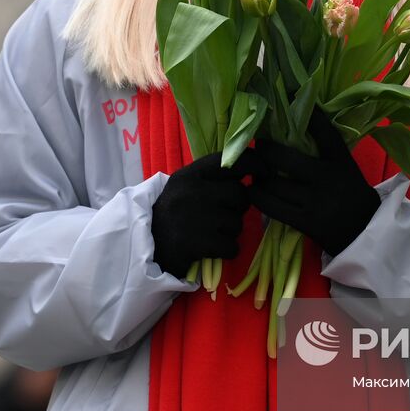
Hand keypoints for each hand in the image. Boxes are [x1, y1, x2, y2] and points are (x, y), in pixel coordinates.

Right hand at [149, 149, 258, 278]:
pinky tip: (212, 248)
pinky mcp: (197, 243)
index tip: (265, 173)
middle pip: (240, 194)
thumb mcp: (186, 186)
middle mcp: (193, 191)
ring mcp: (195, 217)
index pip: (231, 160)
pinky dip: (226, 250)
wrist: (144, 246)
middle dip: (238, 208)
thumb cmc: (172, 214)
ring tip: (212, 233)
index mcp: (190, 174)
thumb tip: (252, 169)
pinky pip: (232, 246)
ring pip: (237, 223)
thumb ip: (213, 176)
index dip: (256, 164)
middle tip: (223, 216)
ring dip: (231, 231)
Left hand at [248, 107, 380, 257]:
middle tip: (258, 147)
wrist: (365, 233)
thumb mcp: (345, 167)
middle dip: (265, 151)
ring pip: (273, 184)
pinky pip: (272, 207)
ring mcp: (315, 202)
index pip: (325, 133)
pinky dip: (258, 197)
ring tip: (255, 171)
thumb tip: (297, 124)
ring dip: (258, 176)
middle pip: (284, 159)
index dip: (309, 115)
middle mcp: (327, 179)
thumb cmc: (351, 194)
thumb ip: (325, 150)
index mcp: (341, 162)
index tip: (292, 91)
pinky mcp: (305, 222)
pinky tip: (255, 191)